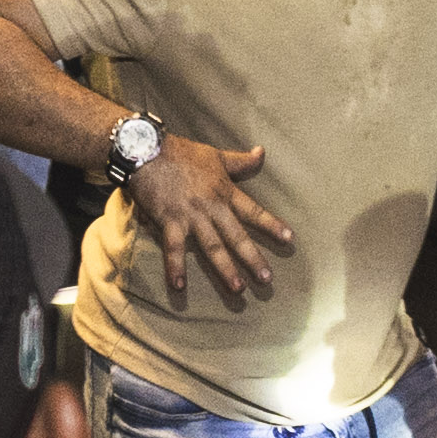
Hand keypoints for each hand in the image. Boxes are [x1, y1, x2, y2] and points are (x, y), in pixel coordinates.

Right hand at [122, 130, 292, 308]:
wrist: (147, 149)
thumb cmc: (182, 152)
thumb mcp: (216, 155)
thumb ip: (240, 161)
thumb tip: (262, 152)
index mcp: (225, 191)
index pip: (253, 211)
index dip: (271, 224)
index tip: (289, 239)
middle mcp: (212, 206)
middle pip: (236, 236)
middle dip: (252, 258)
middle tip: (267, 279)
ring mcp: (190, 215)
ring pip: (211, 246)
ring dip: (225, 268)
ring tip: (238, 289)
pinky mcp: (169, 220)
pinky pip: (173, 248)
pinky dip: (175, 267)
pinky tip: (179, 286)